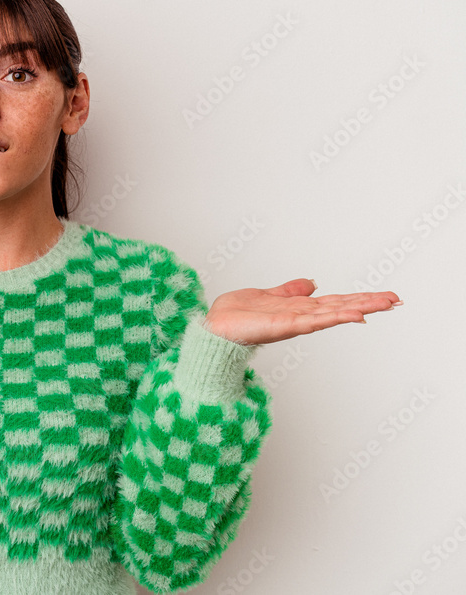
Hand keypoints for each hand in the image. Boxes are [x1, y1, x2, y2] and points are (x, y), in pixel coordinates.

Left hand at [203, 278, 400, 345]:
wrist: (214, 328)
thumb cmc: (235, 315)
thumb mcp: (267, 294)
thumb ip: (290, 290)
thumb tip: (312, 283)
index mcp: (298, 308)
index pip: (335, 302)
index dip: (358, 298)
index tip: (383, 296)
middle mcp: (301, 316)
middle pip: (341, 307)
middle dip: (368, 303)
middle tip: (397, 300)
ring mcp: (296, 322)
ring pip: (335, 313)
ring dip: (360, 308)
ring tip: (385, 304)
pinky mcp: (286, 325)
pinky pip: (316, 321)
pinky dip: (335, 317)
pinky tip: (355, 315)